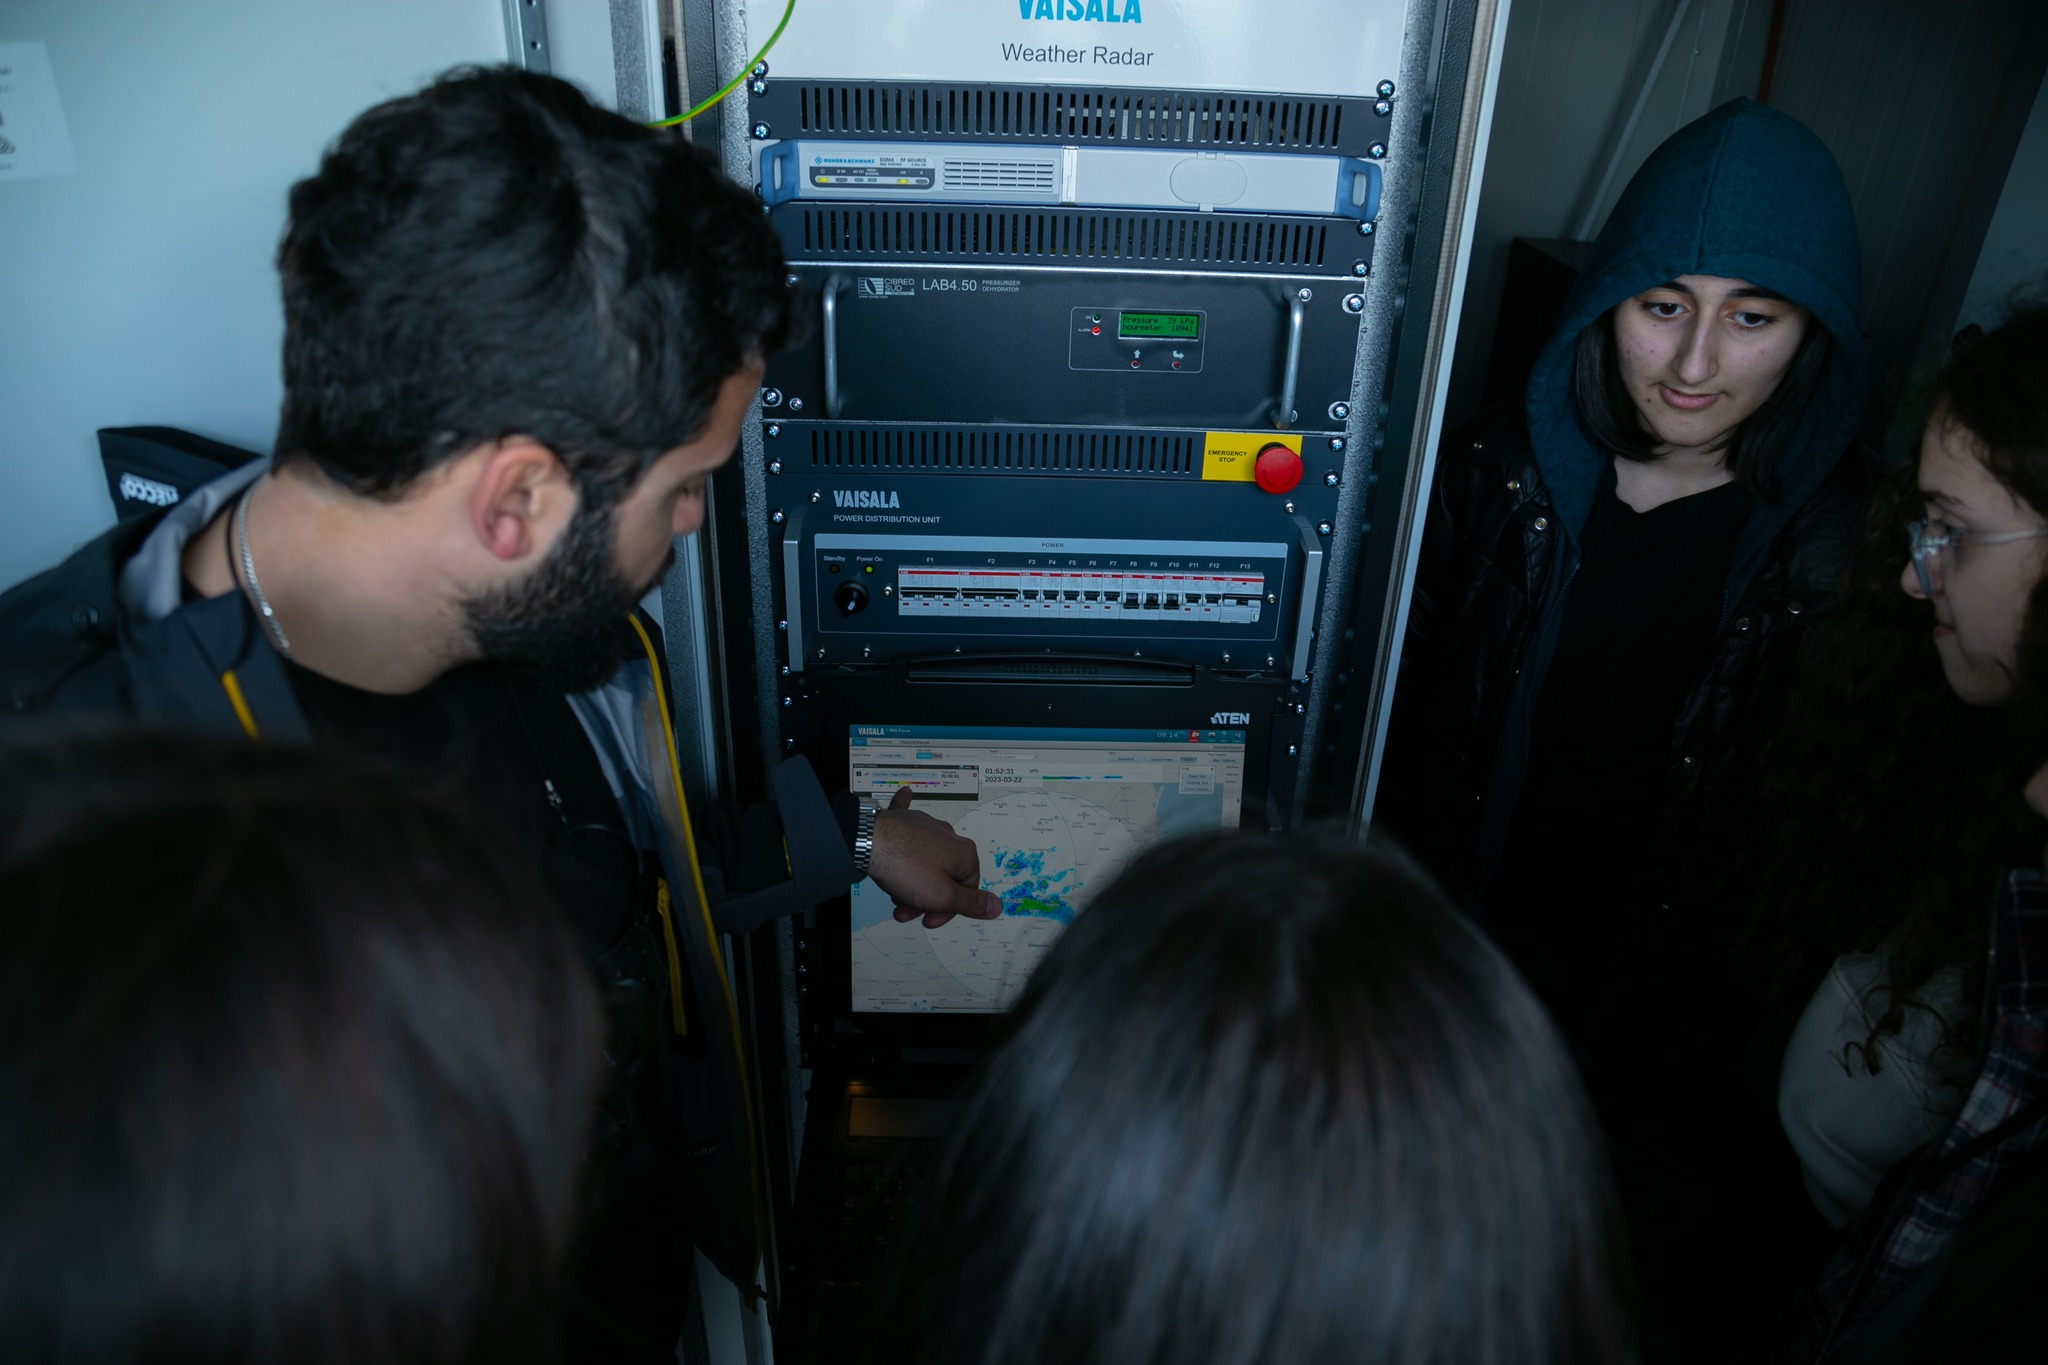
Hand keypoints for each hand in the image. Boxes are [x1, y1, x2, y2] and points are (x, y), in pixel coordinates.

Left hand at [870, 786, 1001, 928]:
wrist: (867, 842)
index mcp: (963, 853)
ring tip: (893, 893)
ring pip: (925, 863)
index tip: (928, 920)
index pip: (966, 890)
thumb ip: (971, 903)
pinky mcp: (904, 821)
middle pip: (944, 878)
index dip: (946, 911)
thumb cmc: (905, 866)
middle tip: (905, 912)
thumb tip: (996, 907)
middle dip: (925, 900)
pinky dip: (907, 813)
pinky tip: (907, 796)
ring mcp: (925, 827)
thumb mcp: (942, 896)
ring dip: (910, 883)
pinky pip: (909, 820)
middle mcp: (948, 836)